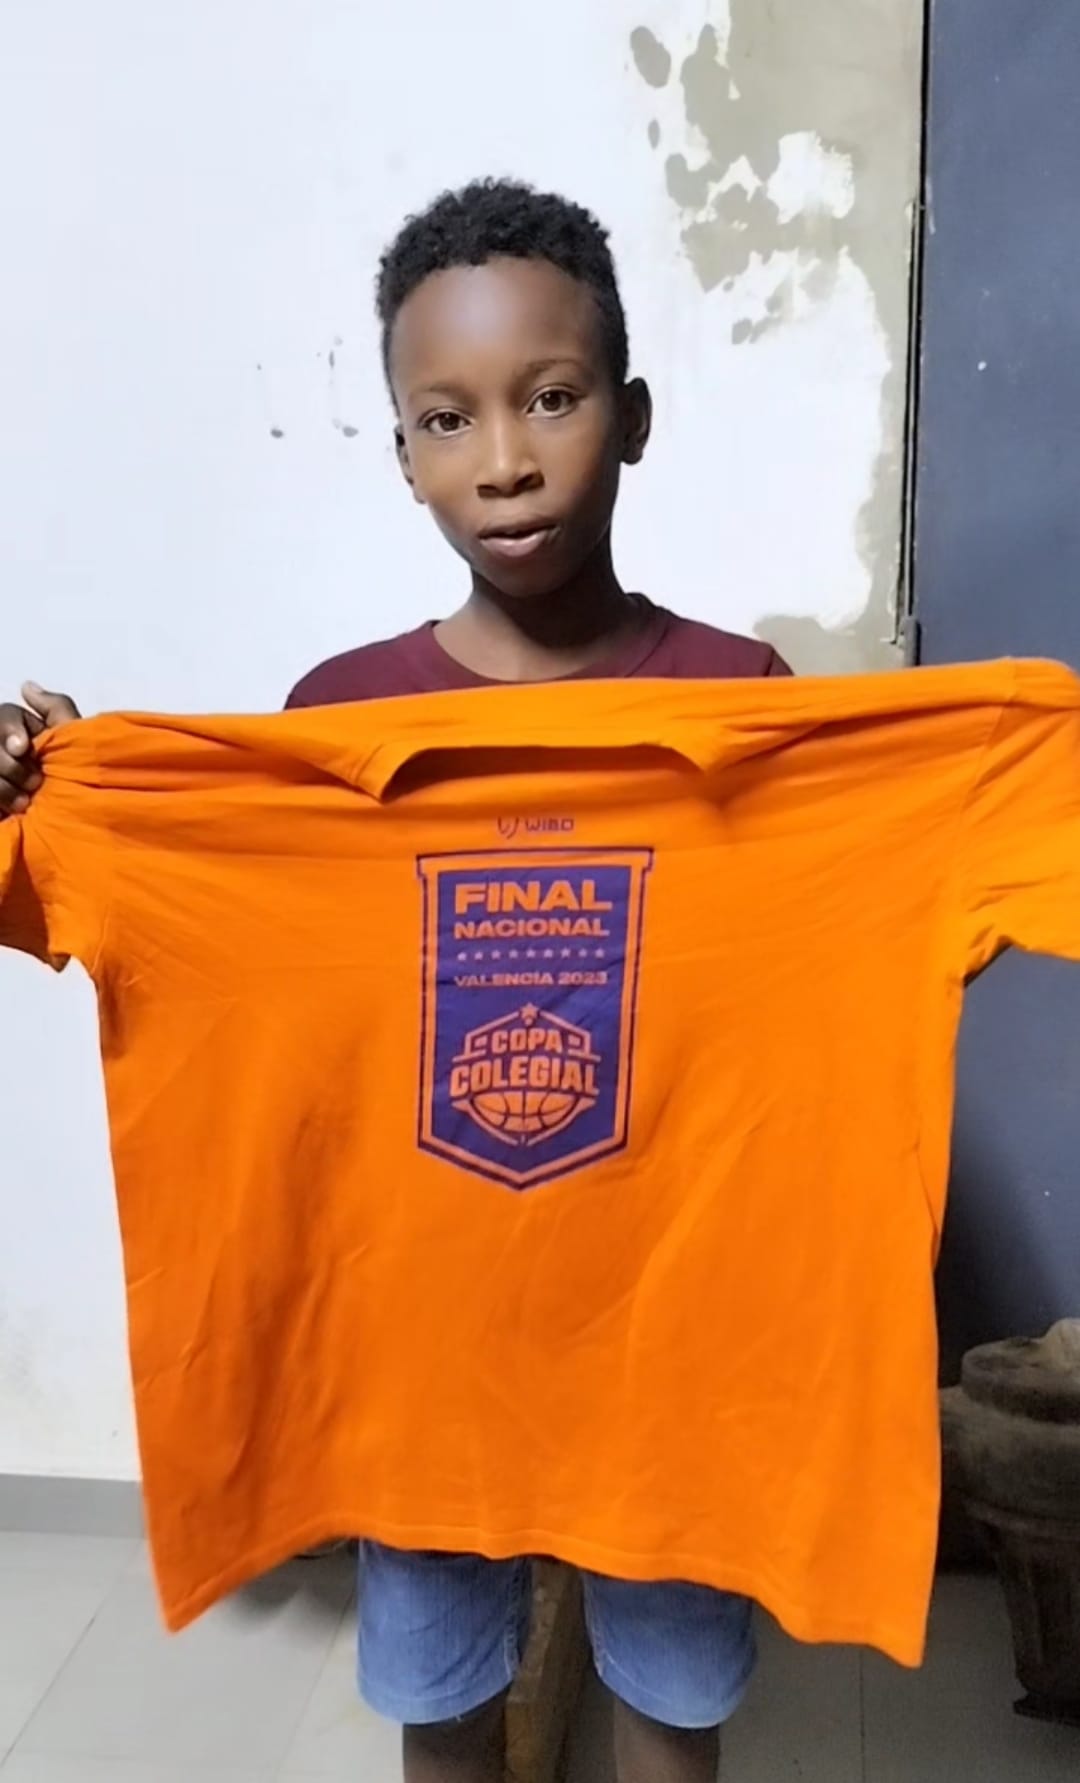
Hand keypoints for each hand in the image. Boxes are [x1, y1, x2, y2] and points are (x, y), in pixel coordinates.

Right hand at [0, 684, 81, 817]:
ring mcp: (2, 774)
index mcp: (25, 731)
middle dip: (9, 765)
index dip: (9, 729)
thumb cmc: (82, 776)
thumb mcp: (77, 740)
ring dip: (3, 788)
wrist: (81, 824)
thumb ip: (56, 709)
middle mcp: (7, 748)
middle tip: (35, 784)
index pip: (6, 715)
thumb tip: (26, 685)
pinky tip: (10, 813)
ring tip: (24, 804)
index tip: (21, 748)